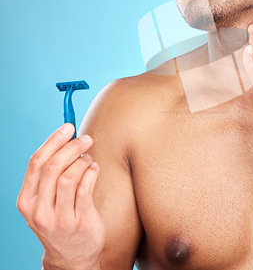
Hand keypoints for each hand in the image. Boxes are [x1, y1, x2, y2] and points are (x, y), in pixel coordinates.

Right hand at [17, 123, 104, 269]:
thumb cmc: (60, 219)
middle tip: (86, 139)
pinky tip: (94, 169)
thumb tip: (67, 138)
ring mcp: (59, 218)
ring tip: (89, 159)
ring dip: (83, 161)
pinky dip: (92, 172)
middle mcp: (39, 211)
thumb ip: (51, 175)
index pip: (36, 163)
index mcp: (27, 201)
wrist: (72, 257)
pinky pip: (86, 187)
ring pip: (70, 176)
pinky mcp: (80, 221)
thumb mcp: (45, 201)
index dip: (53, 141)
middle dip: (72, 147)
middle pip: (53, 167)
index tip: (68, 127)